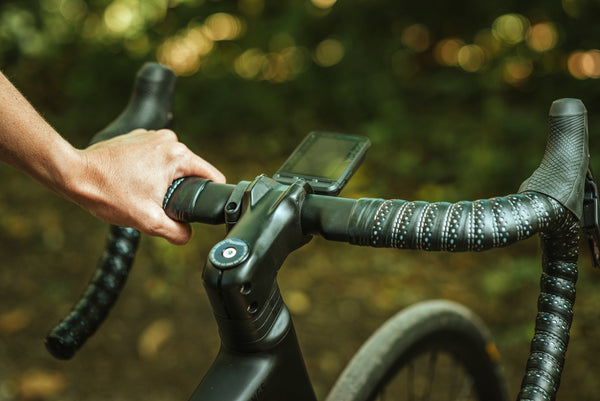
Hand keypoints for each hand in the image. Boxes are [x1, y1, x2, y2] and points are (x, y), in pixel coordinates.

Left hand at [66, 129, 224, 244]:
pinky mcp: (138, 138)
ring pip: (172, 165)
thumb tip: (187, 235)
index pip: (212, 176)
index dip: (210, 194)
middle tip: (155, 201)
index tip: (197, 207)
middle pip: (191, 171)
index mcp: (177, 156)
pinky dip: (148, 170)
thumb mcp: (148, 221)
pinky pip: (155, 158)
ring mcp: (152, 136)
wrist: (75, 175)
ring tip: (139, 191)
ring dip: (163, 180)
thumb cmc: (108, 193)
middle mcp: (168, 140)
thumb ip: (176, 232)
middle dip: (180, 189)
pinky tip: (131, 180)